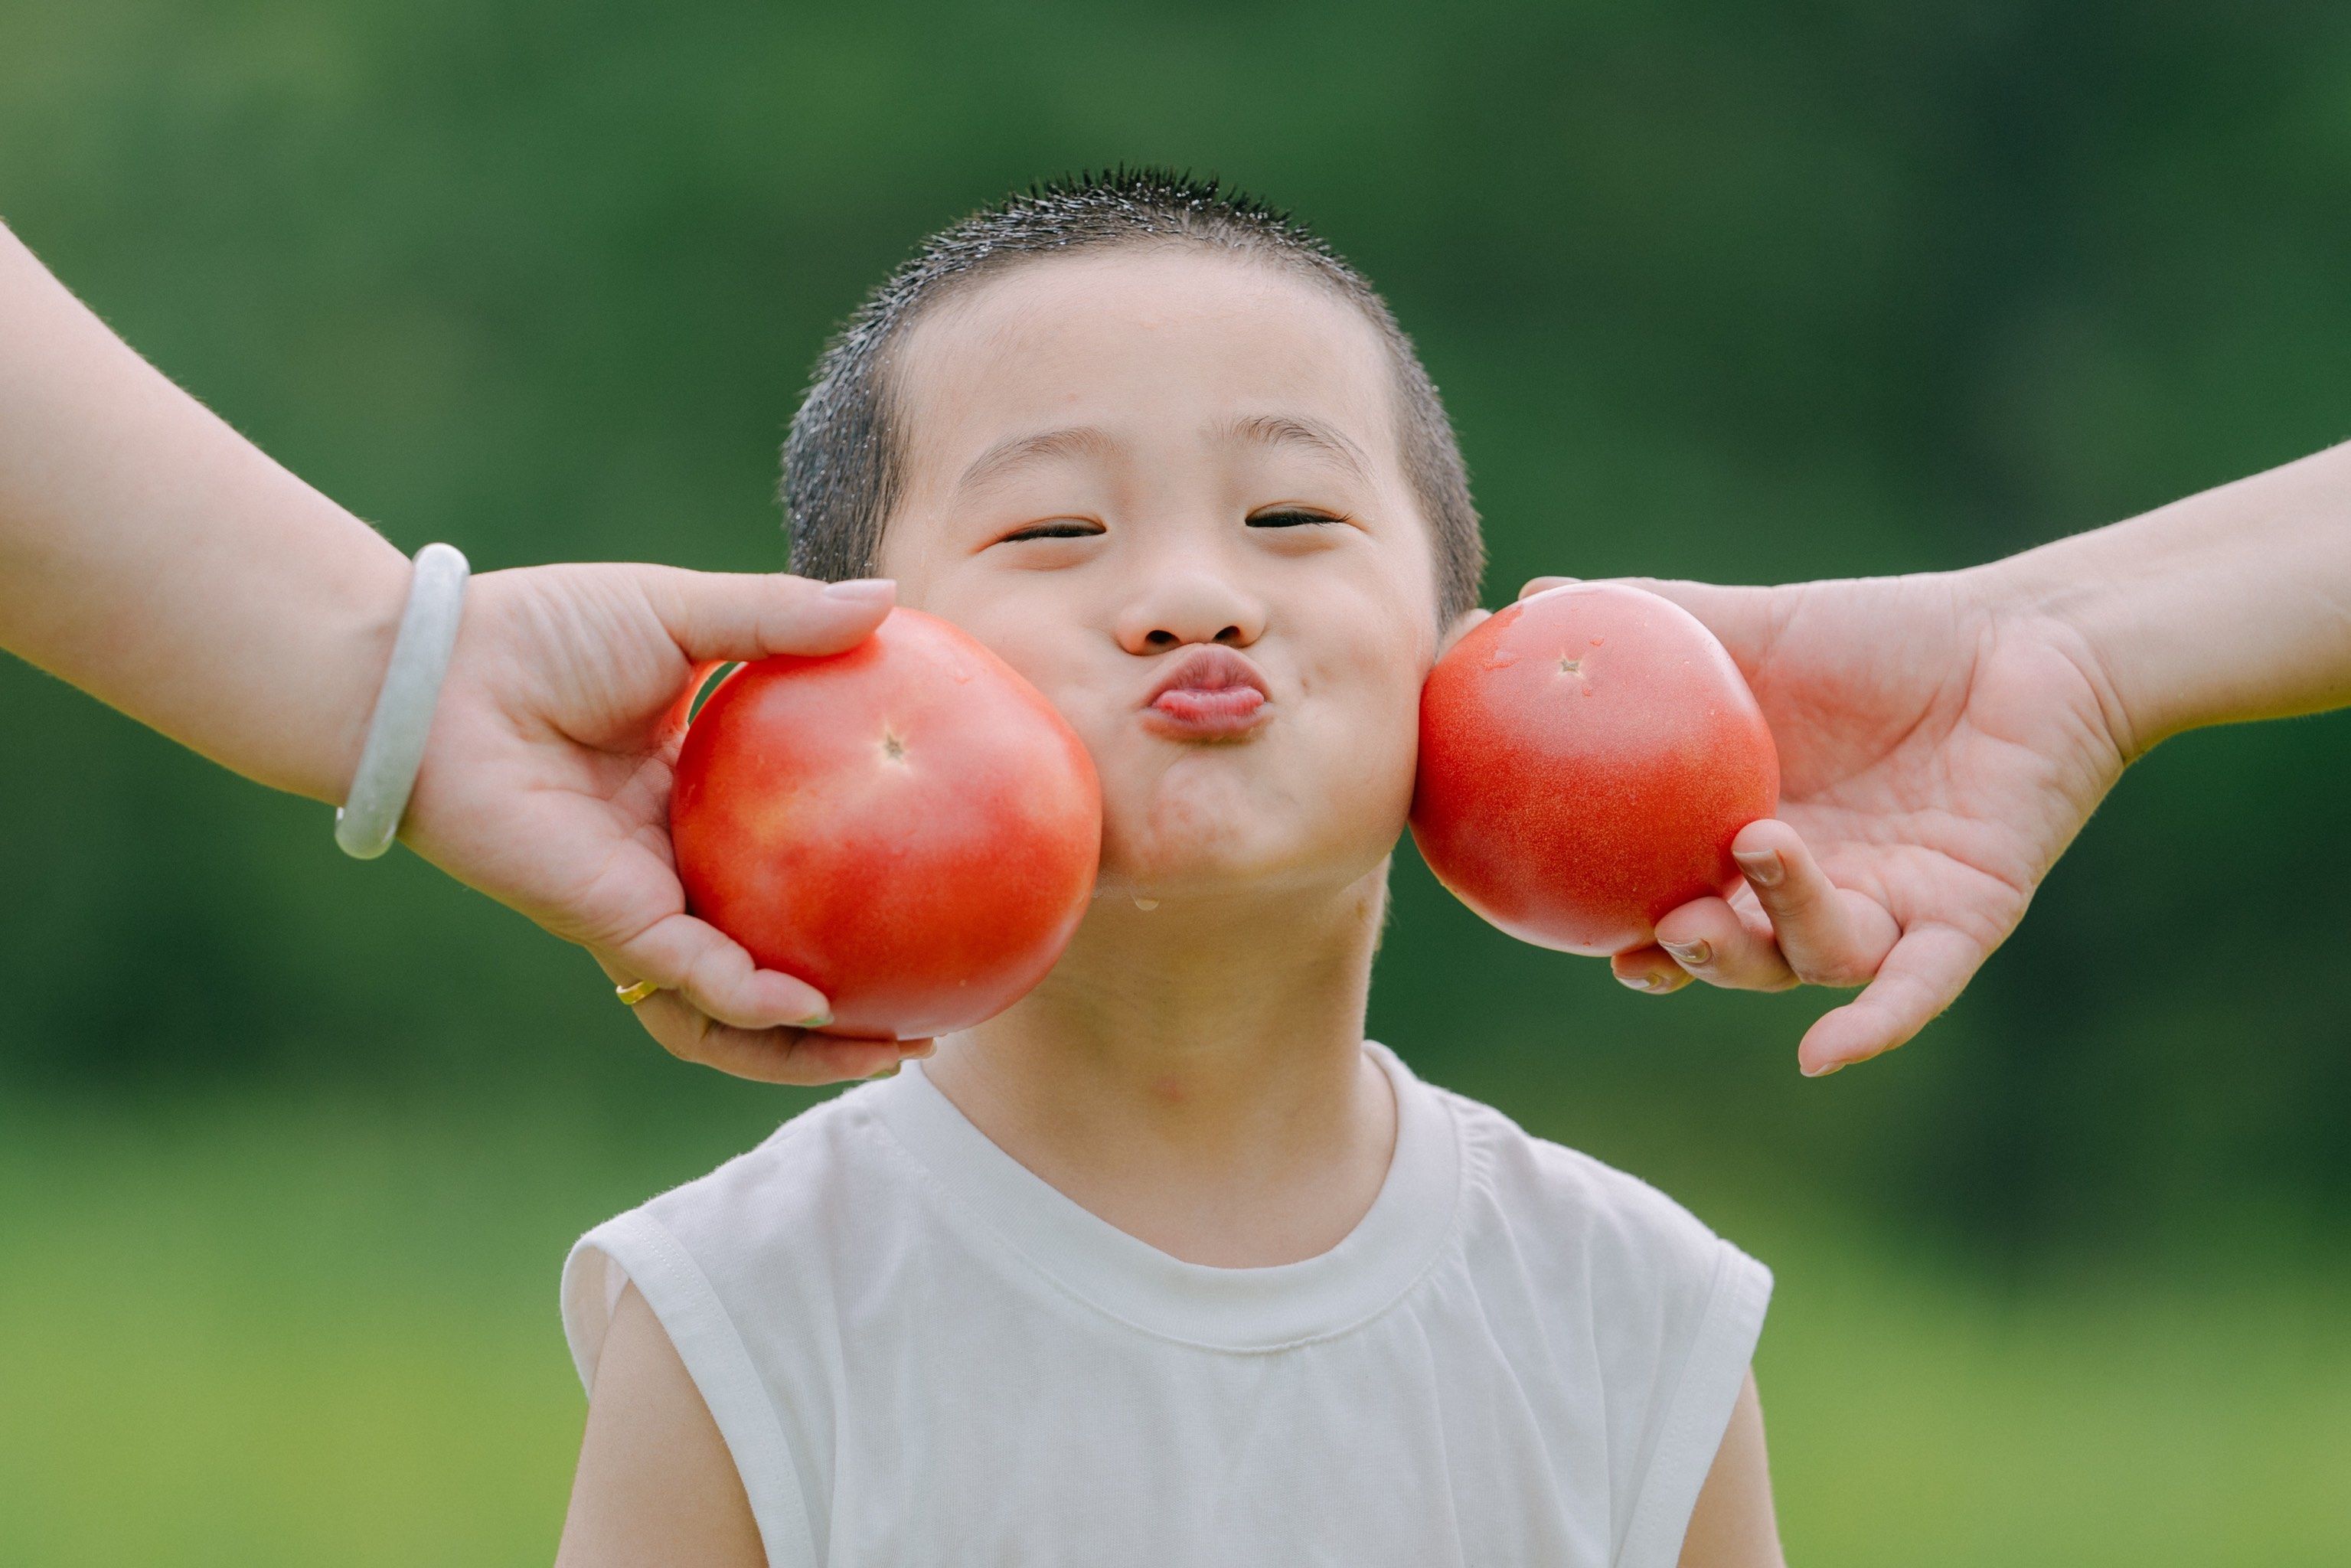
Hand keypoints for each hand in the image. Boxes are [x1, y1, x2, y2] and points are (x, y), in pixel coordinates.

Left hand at [400, 565, 930, 1083]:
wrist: (438, 677)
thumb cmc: (540, 633)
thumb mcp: (682, 612)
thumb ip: (782, 619)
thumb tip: (891, 601)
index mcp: (698, 805)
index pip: (795, 868)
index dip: (864, 889)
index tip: (939, 880)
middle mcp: (678, 871)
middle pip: (778, 965)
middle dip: (852, 1013)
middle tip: (932, 1017)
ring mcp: (648, 906)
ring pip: (735, 1011)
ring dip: (809, 1049)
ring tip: (889, 1051)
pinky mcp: (613, 923)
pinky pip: (698, 982)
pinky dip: (758, 1003)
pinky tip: (817, 1007)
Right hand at [1517, 567, 2130, 1074]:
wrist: (2030, 638)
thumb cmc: (1885, 634)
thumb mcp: (1749, 627)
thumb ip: (1645, 618)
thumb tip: (1525, 595)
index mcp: (1745, 836)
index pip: (1672, 902)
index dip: (1624, 930)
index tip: (1575, 929)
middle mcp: (1810, 890)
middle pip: (1736, 953)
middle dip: (1691, 955)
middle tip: (1655, 927)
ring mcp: (1886, 910)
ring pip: (1813, 958)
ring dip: (1773, 934)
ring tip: (1756, 852)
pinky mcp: (1964, 920)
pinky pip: (1912, 988)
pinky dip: (1872, 1025)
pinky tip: (1824, 1055)